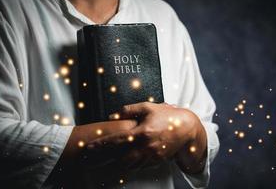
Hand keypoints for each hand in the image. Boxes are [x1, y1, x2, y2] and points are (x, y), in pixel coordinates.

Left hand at [86, 102, 204, 170]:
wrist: (187, 129)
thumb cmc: (167, 116)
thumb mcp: (148, 108)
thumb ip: (129, 110)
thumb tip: (113, 114)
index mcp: (142, 132)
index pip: (116, 140)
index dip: (100, 144)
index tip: (88, 148)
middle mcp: (146, 147)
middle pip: (120, 160)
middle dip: (105, 162)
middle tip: (91, 162)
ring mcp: (152, 156)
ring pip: (130, 166)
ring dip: (116, 167)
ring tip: (103, 166)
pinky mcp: (156, 161)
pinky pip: (140, 167)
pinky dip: (129, 167)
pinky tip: (122, 165)